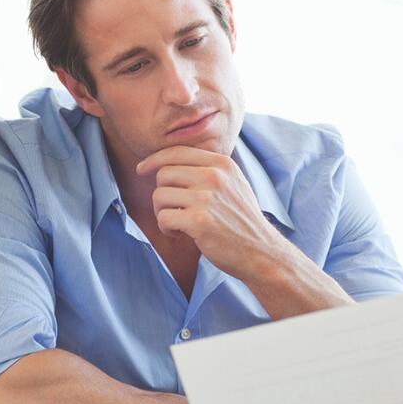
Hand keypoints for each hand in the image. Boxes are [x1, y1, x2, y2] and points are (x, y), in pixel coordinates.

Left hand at [136, 146, 286, 277]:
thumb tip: (169, 161)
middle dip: (162, 194)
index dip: (154, 160)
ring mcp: (207, 198)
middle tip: (173, 210)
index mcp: (222, 164)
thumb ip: (208, 169)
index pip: (176, 152)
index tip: (141, 170)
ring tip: (179, 224)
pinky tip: (180, 234)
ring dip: (162, 213)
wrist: (260, 251)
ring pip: (159, 196)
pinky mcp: (199, 221)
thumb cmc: (242, 220)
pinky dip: (166, 229)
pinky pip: (164, 218)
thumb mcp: (234, 183)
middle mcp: (214, 176)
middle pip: (164, 174)